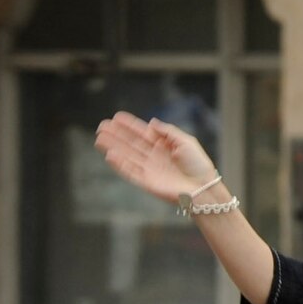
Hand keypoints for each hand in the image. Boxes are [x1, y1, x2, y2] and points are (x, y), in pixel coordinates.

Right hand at [94, 112, 219, 204]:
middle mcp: (153, 156)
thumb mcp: (186, 141)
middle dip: (116, 134)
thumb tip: (151, 123)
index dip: (130, 125)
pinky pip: (130, 171)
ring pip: (127, 156)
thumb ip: (168, 131)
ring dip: (113, 147)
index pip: (143, 133)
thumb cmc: (198, 164)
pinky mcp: (146, 182)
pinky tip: (110, 155)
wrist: (203, 187)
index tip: (117, 117)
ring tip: (99, 138)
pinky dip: (119, 164)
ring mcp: (149, 169)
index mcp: (163, 145)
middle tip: (102, 126)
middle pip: (131, 143)